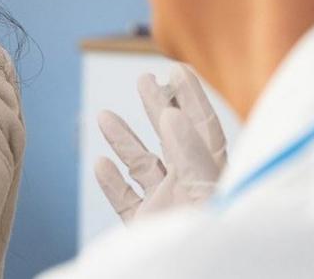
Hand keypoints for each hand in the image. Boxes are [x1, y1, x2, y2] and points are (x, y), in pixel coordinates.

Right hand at [94, 62, 226, 220]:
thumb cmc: (211, 243)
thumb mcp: (204, 192)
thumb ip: (188, 154)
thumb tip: (171, 113)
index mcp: (213, 176)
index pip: (204, 128)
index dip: (192, 98)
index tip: (177, 70)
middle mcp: (190, 187)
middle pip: (172, 139)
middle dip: (157, 107)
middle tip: (144, 79)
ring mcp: (167, 208)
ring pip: (143, 167)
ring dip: (123, 141)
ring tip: (104, 116)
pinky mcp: (145, 228)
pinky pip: (125, 200)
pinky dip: (111, 182)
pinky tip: (100, 163)